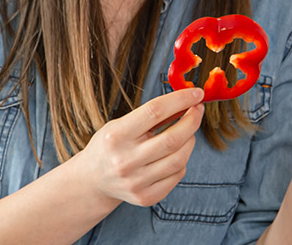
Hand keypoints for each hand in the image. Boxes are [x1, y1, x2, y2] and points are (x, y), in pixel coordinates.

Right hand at [67, 87, 205, 206]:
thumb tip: (186, 102)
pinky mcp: (145, 197)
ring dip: (190, 140)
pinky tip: (175, 153)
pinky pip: (177, 175)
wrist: (93, 180)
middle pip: (172, 139)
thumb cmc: (110, 146)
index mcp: (116, 136)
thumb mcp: (121, 124)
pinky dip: (182, 160)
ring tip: (187, 132)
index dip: (180, 100)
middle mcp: (125, 160)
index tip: (196, 93)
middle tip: (198, 110)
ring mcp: (136, 182)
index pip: (155, 111)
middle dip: (192, 120)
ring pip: (179, 159)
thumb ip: (151, 116)